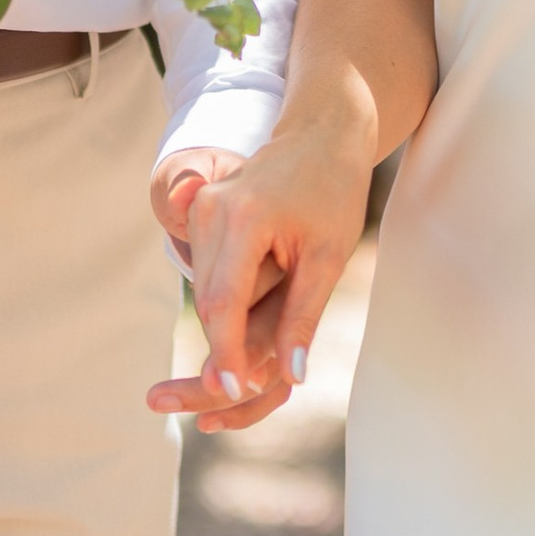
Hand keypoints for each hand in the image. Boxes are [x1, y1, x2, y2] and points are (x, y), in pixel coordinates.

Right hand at [146, 119, 371, 433]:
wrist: (321, 133)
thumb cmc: (334, 191)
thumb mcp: (329, 257)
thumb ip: (303, 316)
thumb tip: (291, 378)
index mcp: (243, 218)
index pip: (222, 302)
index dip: (226, 354)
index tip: (231, 395)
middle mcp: (211, 211)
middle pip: (208, 303)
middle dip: (222, 352)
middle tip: (234, 402)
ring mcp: (201, 209)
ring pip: (205, 292)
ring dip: (224, 331)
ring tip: (247, 371)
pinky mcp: (200, 213)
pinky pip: (208, 274)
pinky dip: (224, 307)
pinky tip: (245, 330)